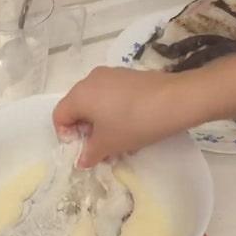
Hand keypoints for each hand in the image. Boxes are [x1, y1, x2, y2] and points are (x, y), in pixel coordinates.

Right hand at [53, 67, 185, 167]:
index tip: (84, 150)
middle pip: (78, 108)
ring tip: (120, 141)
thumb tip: (81, 160)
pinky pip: (113, 96)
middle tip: (102, 149)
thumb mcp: (109, 144)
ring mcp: (112, 75)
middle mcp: (91, 79)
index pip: (59, 116)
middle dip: (87, 131)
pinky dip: (115, 112)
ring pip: (97, 102)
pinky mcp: (129, 76)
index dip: (66, 136)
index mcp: (79, 94)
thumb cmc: (133, 123)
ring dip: (102, 124)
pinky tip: (133, 126)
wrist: (175, 100)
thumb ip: (90, 153)